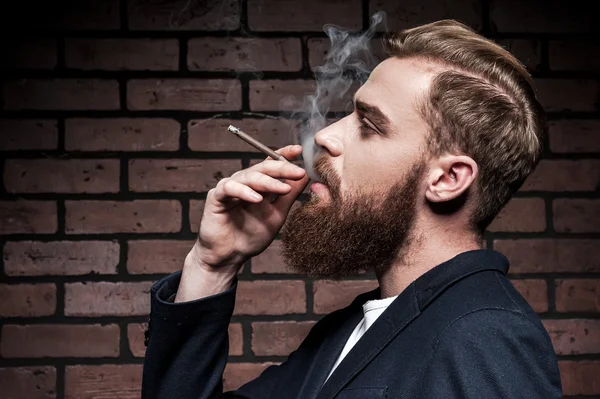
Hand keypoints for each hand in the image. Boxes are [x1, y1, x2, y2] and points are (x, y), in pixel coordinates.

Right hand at [188, 145, 307, 276]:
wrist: (230, 256)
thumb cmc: (251, 236)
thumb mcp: (277, 214)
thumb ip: (289, 195)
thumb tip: (306, 176)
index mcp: (259, 184)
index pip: (271, 163)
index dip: (284, 155)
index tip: (299, 151)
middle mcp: (244, 182)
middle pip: (263, 168)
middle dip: (282, 168)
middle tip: (298, 172)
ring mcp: (229, 187)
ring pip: (248, 177)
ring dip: (267, 181)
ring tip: (283, 188)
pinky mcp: (216, 197)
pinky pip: (230, 188)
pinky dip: (244, 192)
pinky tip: (257, 198)